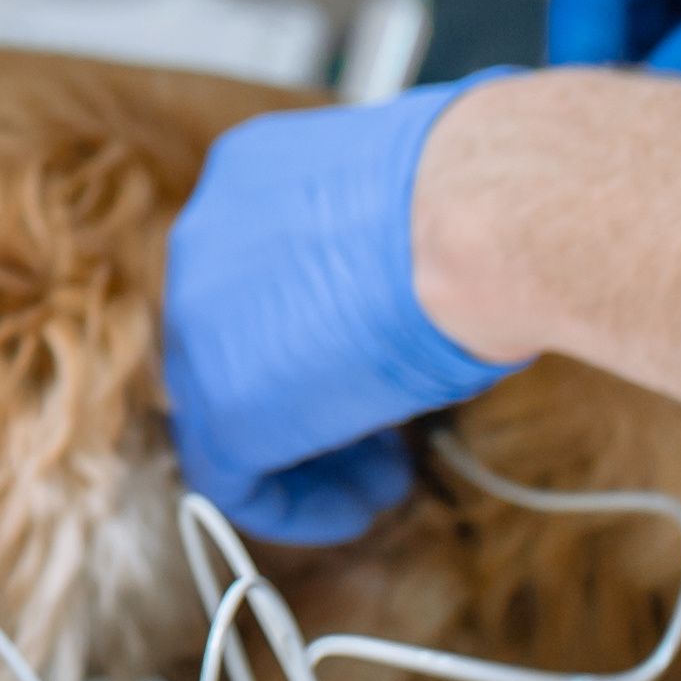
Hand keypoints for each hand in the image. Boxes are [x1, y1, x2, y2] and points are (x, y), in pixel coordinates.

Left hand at [162, 79, 526, 544]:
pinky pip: (234, 478)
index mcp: (248, 175)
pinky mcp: (222, 404)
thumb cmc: (483, 202)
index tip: (375, 364)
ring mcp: (198, 323)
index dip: (317, 333)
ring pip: (230, 410)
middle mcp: (204, 238)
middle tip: (379, 433)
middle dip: (306, 395)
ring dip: (307, 457)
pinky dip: (296, 504)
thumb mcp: (417, 213)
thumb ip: (379, 254)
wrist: (475, 224)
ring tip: (383, 479)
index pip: (258, 276)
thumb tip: (400, 299)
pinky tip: (358, 505)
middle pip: (234, 342)